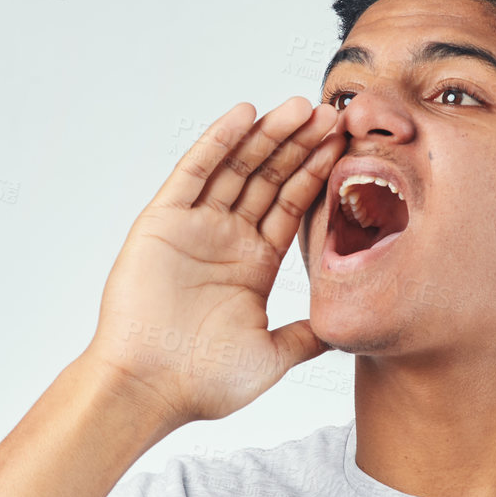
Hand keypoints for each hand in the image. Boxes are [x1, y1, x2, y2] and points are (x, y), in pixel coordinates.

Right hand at [82, 96, 346, 427]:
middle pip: (269, 177)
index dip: (317, 173)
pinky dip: (218, 141)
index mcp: (254, 264)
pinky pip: (194, 172)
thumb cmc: (203, 382)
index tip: (346, 144)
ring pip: (237, 166)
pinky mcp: (163, 221)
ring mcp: (194, 227)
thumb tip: (345, 330)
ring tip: (301, 107)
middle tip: (333, 113)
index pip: (291, 205)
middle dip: (300, 145)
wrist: (150, 389)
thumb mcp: (273, 355)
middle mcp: (226, 239)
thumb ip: (307, 336)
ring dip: (268, 135)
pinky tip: (245, 114)